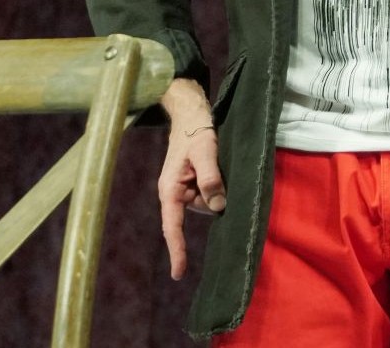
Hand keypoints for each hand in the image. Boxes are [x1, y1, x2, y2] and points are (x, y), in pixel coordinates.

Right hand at [157, 79, 225, 279]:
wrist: (191, 114)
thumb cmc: (195, 131)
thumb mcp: (205, 151)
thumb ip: (210, 178)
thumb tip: (217, 206)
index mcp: (170, 190)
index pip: (172, 227)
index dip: (177, 250)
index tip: (178, 274)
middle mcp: (176, 194)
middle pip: (202, 210)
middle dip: (215, 197)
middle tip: (218, 166)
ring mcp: (186, 189)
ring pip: (210, 201)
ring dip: (219, 188)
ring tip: (217, 160)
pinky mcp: (195, 184)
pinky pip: (212, 192)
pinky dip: (219, 184)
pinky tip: (219, 165)